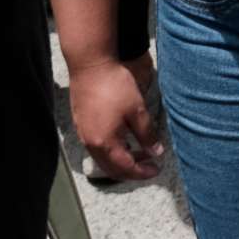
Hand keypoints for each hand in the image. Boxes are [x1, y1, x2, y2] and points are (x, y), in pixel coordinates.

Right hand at [68, 54, 165, 182]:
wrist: (90, 65)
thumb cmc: (114, 86)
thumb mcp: (137, 110)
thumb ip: (147, 135)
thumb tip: (156, 152)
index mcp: (105, 143)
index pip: (125, 168)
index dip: (142, 173)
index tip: (157, 169)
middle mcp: (91, 144)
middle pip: (112, 169)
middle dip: (132, 171)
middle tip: (149, 165)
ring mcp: (83, 134)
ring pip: (103, 159)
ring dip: (121, 160)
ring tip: (140, 152)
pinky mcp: (81, 124)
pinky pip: (96, 147)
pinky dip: (112, 150)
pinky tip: (123, 139)